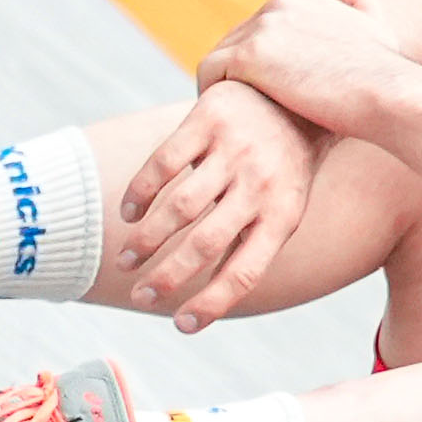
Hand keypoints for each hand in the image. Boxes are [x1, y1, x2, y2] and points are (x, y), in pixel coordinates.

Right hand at [113, 81, 316, 329]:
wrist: (295, 95)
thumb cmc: (282, 169)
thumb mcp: (282, 209)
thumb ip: (249, 247)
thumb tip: (208, 301)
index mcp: (282, 215)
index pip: (246, 272)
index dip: (213, 304)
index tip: (183, 325)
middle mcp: (260, 184)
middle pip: (205, 243)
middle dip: (168, 277)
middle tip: (142, 297)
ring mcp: (235, 150)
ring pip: (181, 206)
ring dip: (148, 240)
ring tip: (127, 261)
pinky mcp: (208, 118)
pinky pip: (165, 162)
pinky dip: (141, 192)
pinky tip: (128, 213)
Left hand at [198, 0, 418, 135]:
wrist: (384, 94)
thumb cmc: (383, 73)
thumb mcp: (377, 27)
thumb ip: (356, 3)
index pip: (264, 24)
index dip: (260, 59)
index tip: (261, 89)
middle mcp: (281, 2)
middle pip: (238, 38)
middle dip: (236, 72)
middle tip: (235, 107)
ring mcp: (263, 25)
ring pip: (221, 54)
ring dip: (220, 83)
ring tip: (223, 116)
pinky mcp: (248, 54)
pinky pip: (209, 71)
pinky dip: (208, 92)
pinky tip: (219, 119)